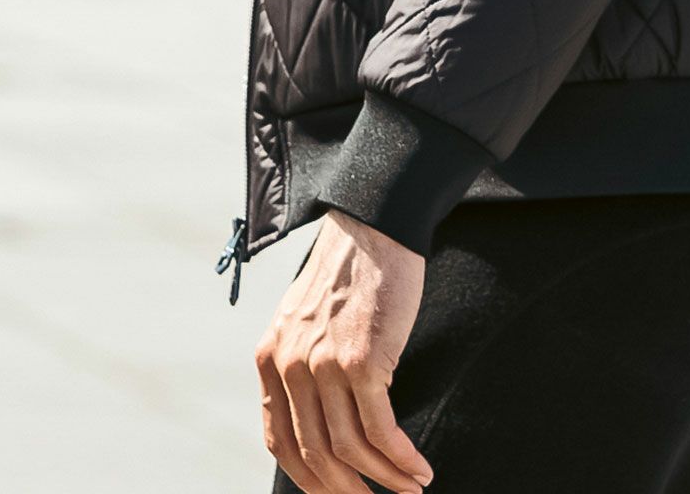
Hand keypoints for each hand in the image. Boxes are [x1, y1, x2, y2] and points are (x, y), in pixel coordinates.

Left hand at [254, 208, 434, 492]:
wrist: (376, 223)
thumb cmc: (351, 267)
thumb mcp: (306, 315)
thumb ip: (303, 359)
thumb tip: (321, 410)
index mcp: (269, 356)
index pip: (279, 439)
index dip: (308, 477)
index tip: (336, 491)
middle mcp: (289, 366)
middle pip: (313, 454)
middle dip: (344, 489)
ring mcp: (324, 365)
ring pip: (350, 448)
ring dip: (384, 478)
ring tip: (410, 487)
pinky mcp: (363, 360)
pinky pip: (380, 429)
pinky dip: (401, 457)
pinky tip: (419, 467)